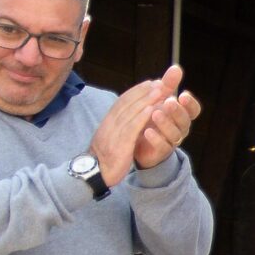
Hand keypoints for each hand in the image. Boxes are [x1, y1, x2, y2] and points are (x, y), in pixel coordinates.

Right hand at [84, 71, 176, 187]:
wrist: (94, 172)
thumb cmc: (105, 156)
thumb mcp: (111, 137)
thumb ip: (119, 126)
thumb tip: (131, 115)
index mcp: (108, 121)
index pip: (123, 101)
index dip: (137, 91)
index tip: (150, 83)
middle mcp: (110, 123)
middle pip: (128, 103)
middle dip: (144, 91)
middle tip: (160, 82)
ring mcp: (114, 133)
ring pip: (131, 112)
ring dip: (146, 99)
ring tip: (160, 90)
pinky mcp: (120, 144)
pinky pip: (131, 128)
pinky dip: (141, 117)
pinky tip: (152, 109)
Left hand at [132, 68, 199, 172]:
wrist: (139, 142)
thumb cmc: (153, 118)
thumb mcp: (160, 99)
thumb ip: (168, 85)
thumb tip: (176, 68)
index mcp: (182, 115)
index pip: (193, 110)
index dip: (190, 103)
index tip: (182, 94)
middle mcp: (180, 128)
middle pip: (185, 121)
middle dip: (177, 111)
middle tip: (169, 102)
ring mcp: (171, 141)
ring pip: (175, 133)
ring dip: (166, 123)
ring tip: (155, 113)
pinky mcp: (161, 151)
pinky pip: (162, 146)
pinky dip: (155, 138)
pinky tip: (147, 130)